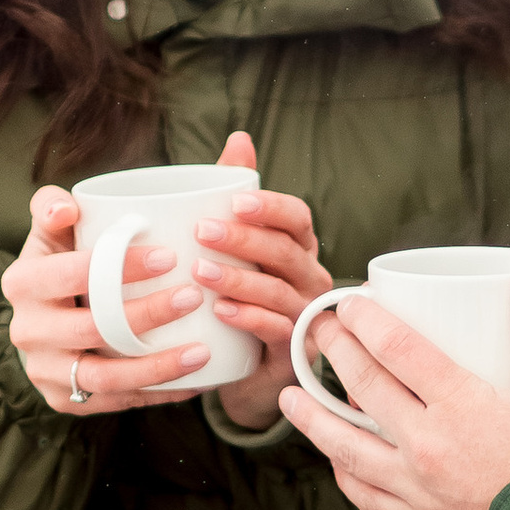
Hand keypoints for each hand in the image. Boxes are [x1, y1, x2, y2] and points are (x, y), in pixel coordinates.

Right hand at [4, 187, 211, 417]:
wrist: (45, 317)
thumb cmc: (63, 262)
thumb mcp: (53, 231)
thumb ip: (53, 205)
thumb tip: (67, 208)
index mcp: (22, 282)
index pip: (73, 273)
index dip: (121, 266)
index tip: (170, 257)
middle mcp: (26, 330)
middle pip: (91, 328)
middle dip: (147, 314)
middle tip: (193, 297)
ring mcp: (44, 371)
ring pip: (105, 377)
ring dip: (157, 366)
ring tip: (202, 351)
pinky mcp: (63, 400)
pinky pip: (116, 403)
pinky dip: (159, 394)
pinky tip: (196, 381)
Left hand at [201, 131, 333, 428]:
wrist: (244, 372)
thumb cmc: (240, 297)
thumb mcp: (234, 247)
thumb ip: (234, 193)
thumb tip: (239, 138)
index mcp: (298, 247)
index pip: (297, 217)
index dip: (270, 207)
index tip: (235, 201)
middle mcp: (309, 278)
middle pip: (285, 251)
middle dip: (244, 239)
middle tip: (201, 231)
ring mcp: (306, 316)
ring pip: (279, 291)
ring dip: (239, 279)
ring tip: (200, 272)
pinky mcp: (294, 351)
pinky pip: (277, 331)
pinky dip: (249, 319)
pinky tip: (220, 312)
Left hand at [276, 244, 509, 509]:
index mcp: (461, 406)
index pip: (394, 348)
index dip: (365, 318)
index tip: (350, 300)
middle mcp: (428, 448)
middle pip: (362, 388)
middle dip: (333, 351)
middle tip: (315, 327)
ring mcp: (420, 490)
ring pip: (346, 449)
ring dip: (312, 418)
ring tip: (289, 397)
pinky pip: (367, 498)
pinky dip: (345, 475)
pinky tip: (336, 461)